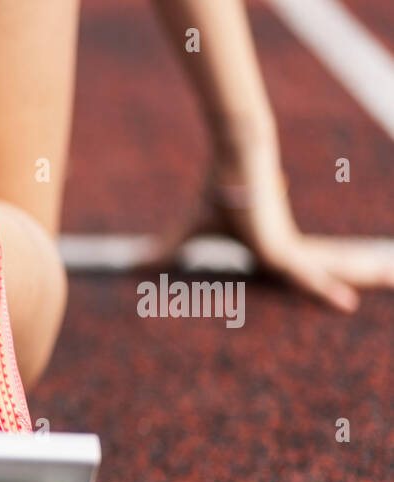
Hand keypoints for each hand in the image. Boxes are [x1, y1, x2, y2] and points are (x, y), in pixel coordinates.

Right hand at [145, 155, 393, 312]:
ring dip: (364, 278)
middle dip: (363, 274)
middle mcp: (285, 251)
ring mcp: (286, 250)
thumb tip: (132, 264)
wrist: (232, 159)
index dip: (324, 285)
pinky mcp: (280, 249)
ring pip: (328, 274)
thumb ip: (165, 251)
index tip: (347, 298)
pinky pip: (307, 277)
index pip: (303, 273)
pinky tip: (348, 305)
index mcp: (271, 250)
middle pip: (329, 270)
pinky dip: (325, 292)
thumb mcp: (188, 231)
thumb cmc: (214, 189)